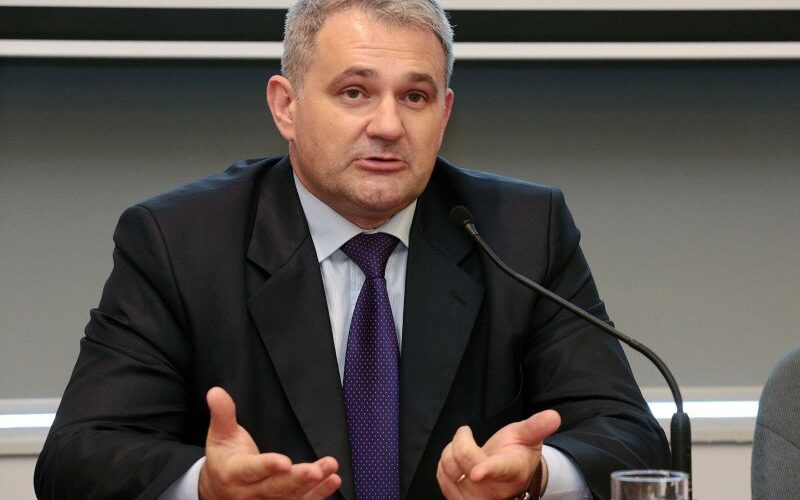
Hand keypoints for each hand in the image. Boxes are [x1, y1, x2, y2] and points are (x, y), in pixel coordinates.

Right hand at [199, 387, 341, 499]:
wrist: (217, 491)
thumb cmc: (224, 459)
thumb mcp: (220, 434)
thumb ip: (222, 414)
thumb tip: (215, 391)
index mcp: (233, 473)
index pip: (251, 470)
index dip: (267, 466)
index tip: (284, 462)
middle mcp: (249, 493)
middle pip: (275, 487)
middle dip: (296, 479)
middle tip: (315, 471)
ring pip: (290, 496)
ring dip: (313, 485)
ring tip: (330, 468)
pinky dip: (317, 494)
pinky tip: (332, 481)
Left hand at [436, 410, 560, 498]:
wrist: (510, 477)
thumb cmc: (517, 454)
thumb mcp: (529, 437)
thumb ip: (537, 426)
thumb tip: (553, 416)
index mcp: (511, 470)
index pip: (498, 470)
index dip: (487, 471)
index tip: (477, 473)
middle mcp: (494, 490)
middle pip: (467, 462)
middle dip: (461, 440)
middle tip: (466, 433)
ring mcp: (476, 498)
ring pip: (450, 469)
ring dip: (450, 451)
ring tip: (463, 447)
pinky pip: (441, 477)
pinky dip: (444, 463)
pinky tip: (456, 461)